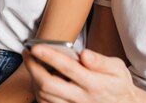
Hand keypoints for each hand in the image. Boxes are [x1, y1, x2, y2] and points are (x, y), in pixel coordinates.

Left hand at [24, 46, 138, 102]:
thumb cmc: (118, 84)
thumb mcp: (117, 68)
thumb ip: (100, 61)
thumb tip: (84, 54)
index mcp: (94, 83)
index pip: (67, 68)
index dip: (49, 56)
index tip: (36, 46)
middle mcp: (82, 98)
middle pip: (48, 84)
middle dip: (33, 67)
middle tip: (27, 53)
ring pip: (44, 96)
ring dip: (33, 78)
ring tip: (31, 62)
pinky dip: (38, 91)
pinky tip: (38, 78)